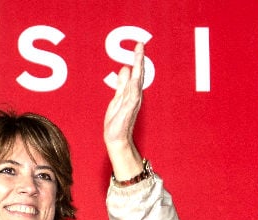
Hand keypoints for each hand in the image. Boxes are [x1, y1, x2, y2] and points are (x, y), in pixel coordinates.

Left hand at [104, 42, 144, 176]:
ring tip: (139, 54)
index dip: (137, 59)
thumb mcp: (117, 98)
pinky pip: (132, 96)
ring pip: (137, 81)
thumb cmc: (117, 120)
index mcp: (131, 92)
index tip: (139, 45)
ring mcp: (133, 102)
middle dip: (139, 59)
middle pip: (138, 73)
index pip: (135, 72)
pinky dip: (134, 87)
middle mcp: (134, 95)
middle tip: (141, 44)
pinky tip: (135, 78)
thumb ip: (122, 84)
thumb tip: (125, 68)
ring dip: (138, 68)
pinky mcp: (129, 109)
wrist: (117, 138)